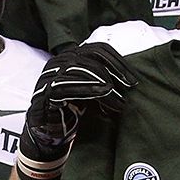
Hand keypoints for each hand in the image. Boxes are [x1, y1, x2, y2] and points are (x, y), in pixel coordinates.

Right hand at [17, 43, 136, 179]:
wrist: (48, 130)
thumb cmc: (72, 108)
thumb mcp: (92, 90)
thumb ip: (104, 80)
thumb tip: (131, 79)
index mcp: (70, 56)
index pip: (98, 49)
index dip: (118, 61)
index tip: (133, 78)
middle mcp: (59, 61)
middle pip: (92, 57)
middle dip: (115, 71)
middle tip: (130, 88)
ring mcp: (51, 75)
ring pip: (82, 69)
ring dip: (106, 84)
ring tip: (120, 101)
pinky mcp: (46, 91)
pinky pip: (69, 85)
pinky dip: (89, 89)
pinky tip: (104, 95)